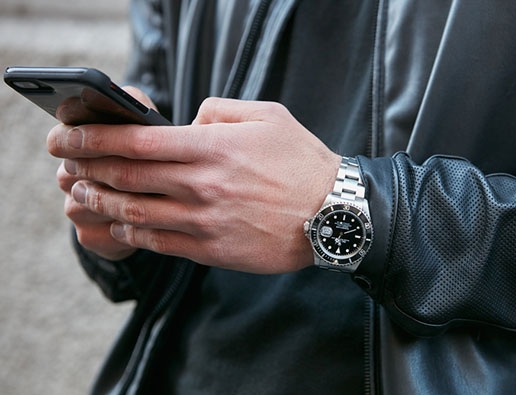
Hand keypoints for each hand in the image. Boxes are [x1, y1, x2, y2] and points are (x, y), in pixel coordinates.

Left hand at [47, 97, 340, 272]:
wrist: (333, 214)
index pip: (138, 140)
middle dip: (87, 167)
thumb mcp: (268, 116)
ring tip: (83, 193)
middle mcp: (204, 185)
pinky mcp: (213, 250)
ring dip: (102, 201)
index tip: (71, 137)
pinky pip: (160, 243)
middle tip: (65, 163)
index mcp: (214, 147)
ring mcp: (206, 221)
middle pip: (128, 176)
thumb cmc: (302, 162)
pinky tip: (120, 222)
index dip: (96, 137)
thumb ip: (220, 110)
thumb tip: (189, 120)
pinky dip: (132, 232)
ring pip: (136, 213)